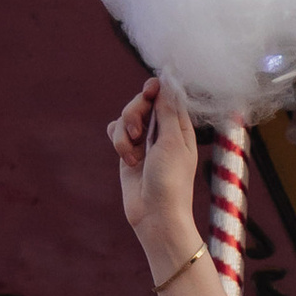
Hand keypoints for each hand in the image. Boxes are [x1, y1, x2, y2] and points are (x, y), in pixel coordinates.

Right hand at [108, 77, 239, 279]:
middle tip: (138, 133)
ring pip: (125, 117)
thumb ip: (167, 110)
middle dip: (134, 113)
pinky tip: (126, 157)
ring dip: (124, 134)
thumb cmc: (171, 180)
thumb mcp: (172, 141)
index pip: (166, 94)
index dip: (155, 89)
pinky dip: (118, 142)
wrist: (155, 215)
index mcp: (179, 125)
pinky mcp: (128, 152)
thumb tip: (166, 80)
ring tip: (132, 155)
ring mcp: (144, 141)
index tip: (149, 92)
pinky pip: (116, 132)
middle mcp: (162, 130)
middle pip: (141, 101)